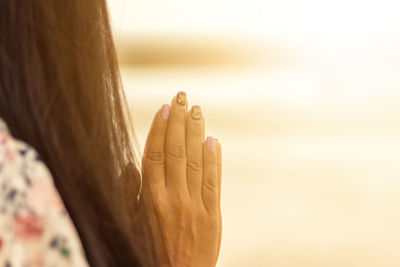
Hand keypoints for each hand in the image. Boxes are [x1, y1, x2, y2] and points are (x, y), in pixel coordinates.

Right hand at [140, 92, 221, 266]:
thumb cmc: (147, 249)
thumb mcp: (130, 223)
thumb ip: (130, 193)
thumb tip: (128, 164)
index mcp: (150, 200)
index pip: (155, 155)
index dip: (160, 129)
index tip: (166, 107)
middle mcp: (172, 199)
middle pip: (177, 152)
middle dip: (180, 122)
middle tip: (183, 97)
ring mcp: (194, 207)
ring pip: (196, 162)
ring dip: (197, 133)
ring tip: (197, 111)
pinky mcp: (212, 216)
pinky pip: (214, 182)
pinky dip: (214, 160)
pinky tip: (213, 140)